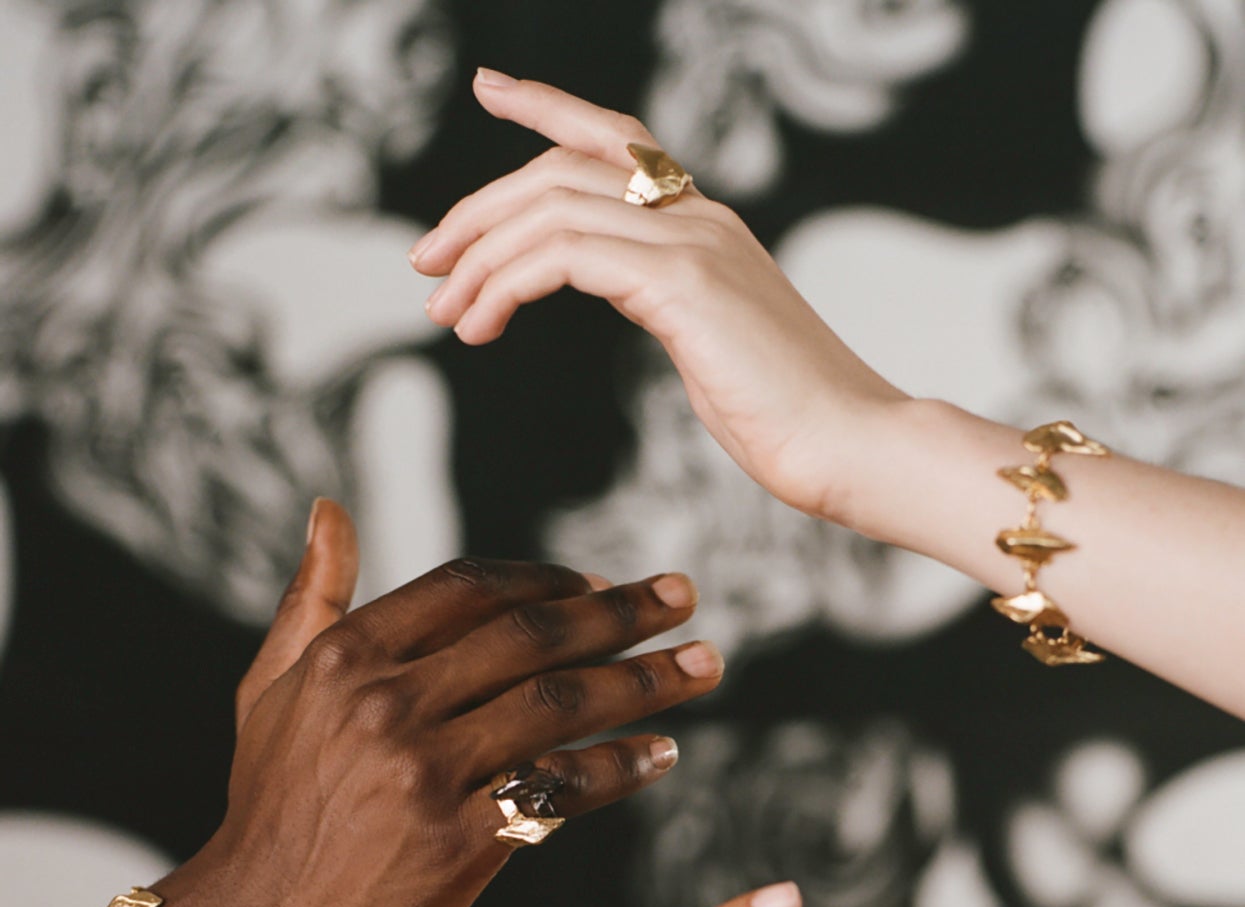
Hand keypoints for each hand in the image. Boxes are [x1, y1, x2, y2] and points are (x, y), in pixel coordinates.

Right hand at [175, 498, 719, 906]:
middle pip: (533, 638)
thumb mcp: (271, 688)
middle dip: (622, 614)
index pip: (471, 590)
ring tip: (703, 667)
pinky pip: (561, 788)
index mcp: (348, 656)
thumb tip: (333, 509)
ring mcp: (426, 771)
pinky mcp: (460, 841)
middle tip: (684, 598)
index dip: (548, 581)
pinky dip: (619, 767)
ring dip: (644, 683)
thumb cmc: (270, 803)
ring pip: (560, 706)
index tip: (603, 584)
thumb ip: (312, 597)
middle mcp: (390, 702)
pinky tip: (661, 754)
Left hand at [411, 71, 906, 525]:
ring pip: (551, 208)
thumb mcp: (714, 347)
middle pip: (560, 170)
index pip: (617, 140)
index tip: (489, 89)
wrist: (850, 444)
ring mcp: (693, 241)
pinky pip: (565, 255)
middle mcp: (698, 215)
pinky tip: (483, 322)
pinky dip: (507, 283)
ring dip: (480, 258)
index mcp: (707, 225)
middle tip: (424, 262)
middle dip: (478, 211)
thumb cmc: (787, 418)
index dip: (547, 107)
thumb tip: (627, 301)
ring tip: (444, 312)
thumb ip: (669, 307)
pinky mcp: (683, 281)